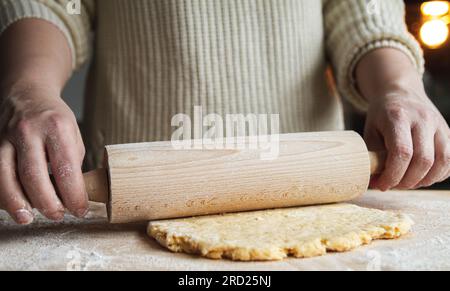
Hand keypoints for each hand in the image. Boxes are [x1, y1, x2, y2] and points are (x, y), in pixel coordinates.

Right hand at [0, 85, 87, 223]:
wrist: (26, 93)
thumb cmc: (54, 119)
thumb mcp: (73, 134)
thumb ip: (72, 163)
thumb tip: (73, 195)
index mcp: (57, 127)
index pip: (66, 168)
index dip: (74, 195)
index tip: (80, 210)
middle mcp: (29, 130)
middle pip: (34, 175)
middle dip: (47, 202)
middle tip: (57, 216)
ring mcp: (5, 136)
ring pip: (5, 176)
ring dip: (17, 203)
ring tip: (28, 218)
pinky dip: (3, 193)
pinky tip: (13, 204)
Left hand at [364, 88, 449, 190]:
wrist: (400, 91)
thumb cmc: (382, 115)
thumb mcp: (370, 131)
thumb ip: (374, 155)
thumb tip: (376, 183)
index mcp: (398, 117)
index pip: (402, 152)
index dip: (393, 174)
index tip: (382, 185)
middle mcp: (423, 119)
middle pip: (423, 160)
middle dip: (408, 181)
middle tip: (394, 185)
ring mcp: (439, 125)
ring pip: (442, 161)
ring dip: (425, 180)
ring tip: (408, 183)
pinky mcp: (448, 131)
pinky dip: (439, 174)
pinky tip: (422, 176)